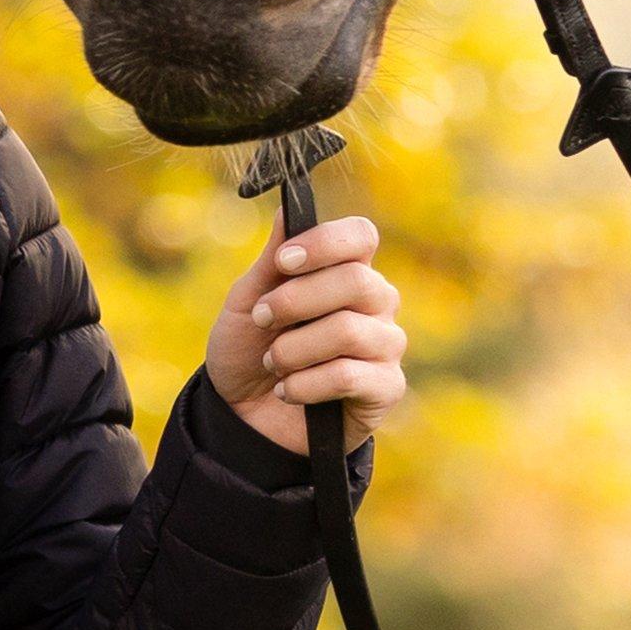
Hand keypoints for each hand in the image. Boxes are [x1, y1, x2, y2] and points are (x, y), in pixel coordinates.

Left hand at [205, 213, 408, 458]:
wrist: (244, 418)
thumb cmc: (250, 351)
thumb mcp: (247, 303)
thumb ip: (271, 262)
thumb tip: (287, 211)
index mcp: (347, 271)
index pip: (361, 236)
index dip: (325, 243)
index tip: (283, 262)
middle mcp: (376, 303)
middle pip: (356, 281)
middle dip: (297, 300)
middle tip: (263, 319)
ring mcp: (386, 345)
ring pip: (348, 331)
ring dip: (294, 348)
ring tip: (273, 363)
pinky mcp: (386, 388)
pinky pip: (350, 375)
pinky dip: (306, 384)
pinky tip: (288, 391)